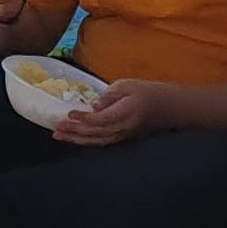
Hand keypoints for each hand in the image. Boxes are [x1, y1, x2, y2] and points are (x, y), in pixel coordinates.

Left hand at [45, 77, 164, 145]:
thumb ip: (109, 95)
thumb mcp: (128, 85)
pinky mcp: (124, 138)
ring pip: (97, 141)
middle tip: (55, 128)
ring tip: (59, 136)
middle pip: (95, 133)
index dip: (84, 119)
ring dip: (77, 139)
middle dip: (74, 132)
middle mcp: (124, 128)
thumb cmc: (149, 92)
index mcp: (126, 113)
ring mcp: (124, 135)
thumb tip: (93, 104)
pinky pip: (103, 142)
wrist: (171, 108)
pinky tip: (75, 139)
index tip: (69, 114)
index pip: (101, 119)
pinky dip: (87, 142)